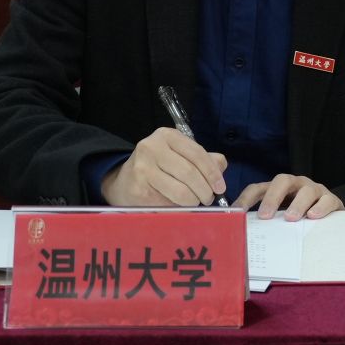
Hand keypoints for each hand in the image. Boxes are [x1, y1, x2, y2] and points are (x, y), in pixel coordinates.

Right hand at [100, 128, 228, 206]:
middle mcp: (152, 148)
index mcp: (166, 136)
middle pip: (189, 172)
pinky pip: (167, 203)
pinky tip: (178, 207)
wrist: (123, 182)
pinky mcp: (138, 189)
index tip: (220, 187)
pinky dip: (178, 208)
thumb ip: (202, 159)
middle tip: (209, 199)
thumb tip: (221, 165)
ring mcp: (142, 168)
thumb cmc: (157, 168)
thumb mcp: (179, 155)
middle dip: (204, 190)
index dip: (212, 172)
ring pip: (180, 190)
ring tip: (195, 203)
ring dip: (193, 201)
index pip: (197, 153)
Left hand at [233, 174, 344, 219]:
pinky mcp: (331, 199)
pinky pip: (326, 200)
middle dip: (272, 197)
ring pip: (306, 190)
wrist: (331, 218)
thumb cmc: (300, 219)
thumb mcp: (281, 219)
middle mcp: (296, 185)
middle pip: (282, 181)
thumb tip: (244, 236)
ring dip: (297, 204)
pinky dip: (320, 208)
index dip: (246, 199)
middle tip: (265, 216)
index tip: (237, 213)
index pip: (258, 188)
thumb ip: (266, 224)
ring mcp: (314, 190)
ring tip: (290, 218)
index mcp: (278, 189)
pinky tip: (313, 217)